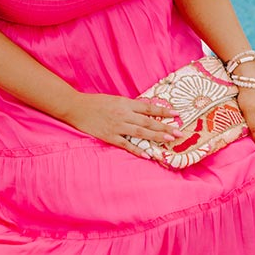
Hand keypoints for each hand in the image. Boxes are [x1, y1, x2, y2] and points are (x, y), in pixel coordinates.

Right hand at [64, 92, 181, 157]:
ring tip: (168, 140)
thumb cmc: (96, 102)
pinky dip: (137, 149)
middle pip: (148, 122)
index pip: (148, 107)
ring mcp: (117, 126)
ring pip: (140, 133)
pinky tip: (148, 154)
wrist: (76, 107)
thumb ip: (129, 106)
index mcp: (125, 103)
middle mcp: (123, 114)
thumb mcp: (115, 100)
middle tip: (178, 133)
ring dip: (156, 137)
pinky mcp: (109, 136)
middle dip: (164, 127)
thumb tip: (146, 112)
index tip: (176, 114)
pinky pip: (126, 144)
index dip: (162, 111)